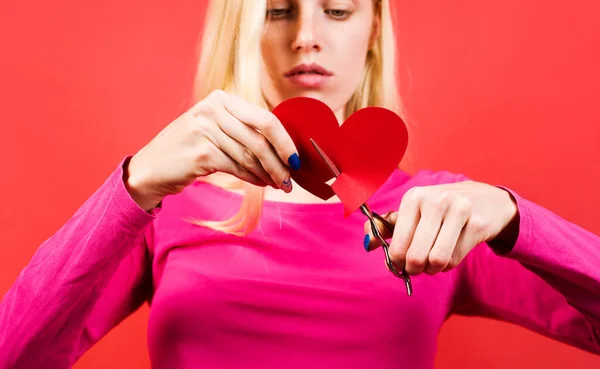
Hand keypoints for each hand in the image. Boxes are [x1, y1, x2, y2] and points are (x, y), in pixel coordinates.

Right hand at [125, 90, 299, 210]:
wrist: (151, 169)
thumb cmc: (189, 151)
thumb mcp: (214, 130)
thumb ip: (243, 131)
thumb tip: (283, 148)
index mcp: (221, 98)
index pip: (264, 118)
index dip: (285, 140)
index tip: (296, 159)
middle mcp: (213, 108)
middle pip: (261, 136)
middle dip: (281, 159)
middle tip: (291, 178)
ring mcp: (205, 129)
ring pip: (250, 155)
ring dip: (268, 173)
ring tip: (278, 184)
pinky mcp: (201, 152)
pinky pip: (237, 167)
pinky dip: (252, 178)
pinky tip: (260, 184)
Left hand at [364, 181, 518, 275]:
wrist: (484, 200)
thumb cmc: (440, 209)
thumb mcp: (413, 211)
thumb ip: (386, 227)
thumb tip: (368, 244)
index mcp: (413, 198)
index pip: (397, 243)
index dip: (395, 261)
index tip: (398, 264)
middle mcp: (435, 201)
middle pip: (416, 256)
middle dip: (413, 269)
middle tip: (415, 268)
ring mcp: (458, 211)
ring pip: (437, 260)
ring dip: (431, 269)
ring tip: (431, 263)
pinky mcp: (477, 224)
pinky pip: (455, 259)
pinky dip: (448, 265)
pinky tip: (449, 254)